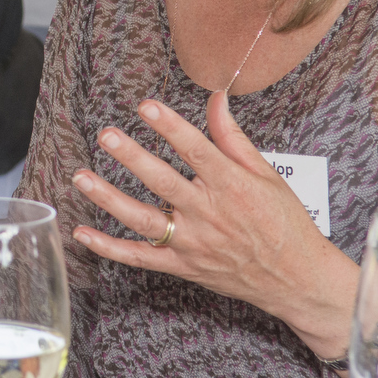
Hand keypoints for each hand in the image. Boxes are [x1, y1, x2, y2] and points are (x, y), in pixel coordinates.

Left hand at [69, 91, 360, 358]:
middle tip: (106, 135)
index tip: (146, 107)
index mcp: (232, 186)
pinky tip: (82, 233)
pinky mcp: (182, 265)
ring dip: (109, 199)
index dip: (170, 128)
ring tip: (81, 177)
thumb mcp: (267, 174)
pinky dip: (109, 247)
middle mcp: (208, 214)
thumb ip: (233, 137)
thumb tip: (216, 98)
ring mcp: (193, 243)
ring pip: (143, 220)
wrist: (296, 279)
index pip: (196, 151)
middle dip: (132, 157)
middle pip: (163, 182)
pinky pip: (139, 258)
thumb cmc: (283, 222)